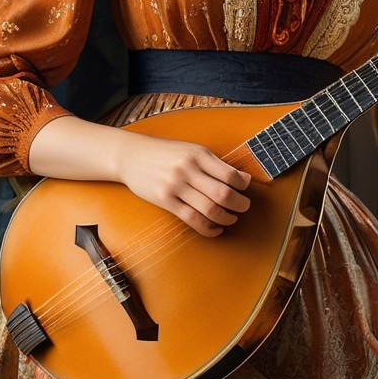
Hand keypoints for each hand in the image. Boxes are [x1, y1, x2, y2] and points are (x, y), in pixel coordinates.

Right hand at [115, 133, 250, 237]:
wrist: (132, 156)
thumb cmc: (166, 153)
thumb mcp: (191, 150)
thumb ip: (215, 163)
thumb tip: (243, 179)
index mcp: (198, 154)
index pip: (229, 174)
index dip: (242, 185)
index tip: (245, 188)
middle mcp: (187, 169)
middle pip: (223, 194)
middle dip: (240, 204)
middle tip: (244, 207)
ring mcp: (175, 186)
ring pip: (210, 209)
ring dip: (226, 218)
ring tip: (231, 218)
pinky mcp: (165, 201)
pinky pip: (192, 219)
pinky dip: (208, 228)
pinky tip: (216, 229)